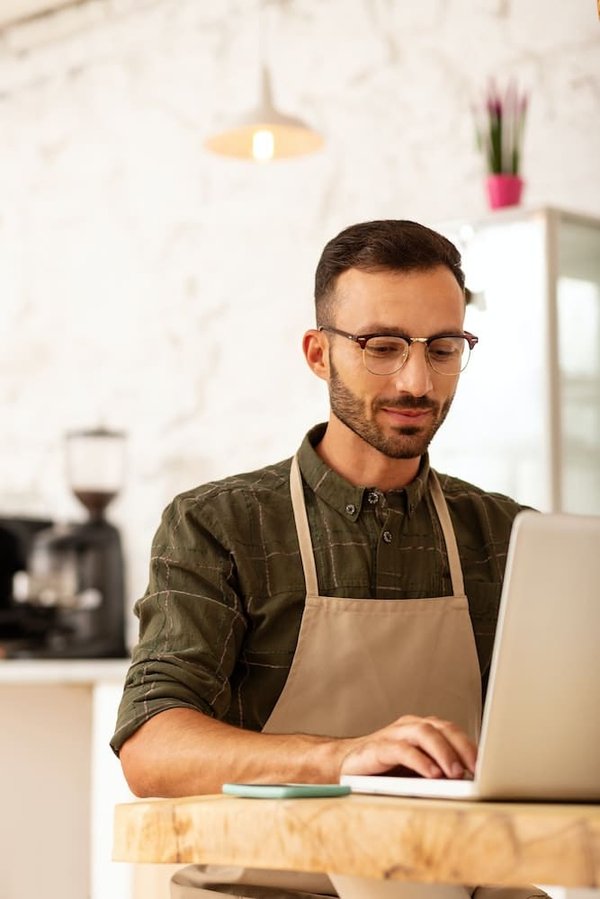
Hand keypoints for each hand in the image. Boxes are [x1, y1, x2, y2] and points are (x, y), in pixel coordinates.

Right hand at [340, 715, 476, 779]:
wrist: (345, 766)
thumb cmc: (386, 770)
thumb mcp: (417, 771)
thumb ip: (439, 771)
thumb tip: (470, 782)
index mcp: (422, 729)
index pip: (452, 730)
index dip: (471, 745)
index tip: (491, 765)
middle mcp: (409, 727)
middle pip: (441, 727)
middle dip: (462, 746)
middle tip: (477, 768)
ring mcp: (392, 734)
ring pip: (423, 733)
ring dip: (443, 752)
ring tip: (455, 772)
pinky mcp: (377, 748)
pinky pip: (401, 749)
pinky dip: (419, 761)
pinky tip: (432, 774)